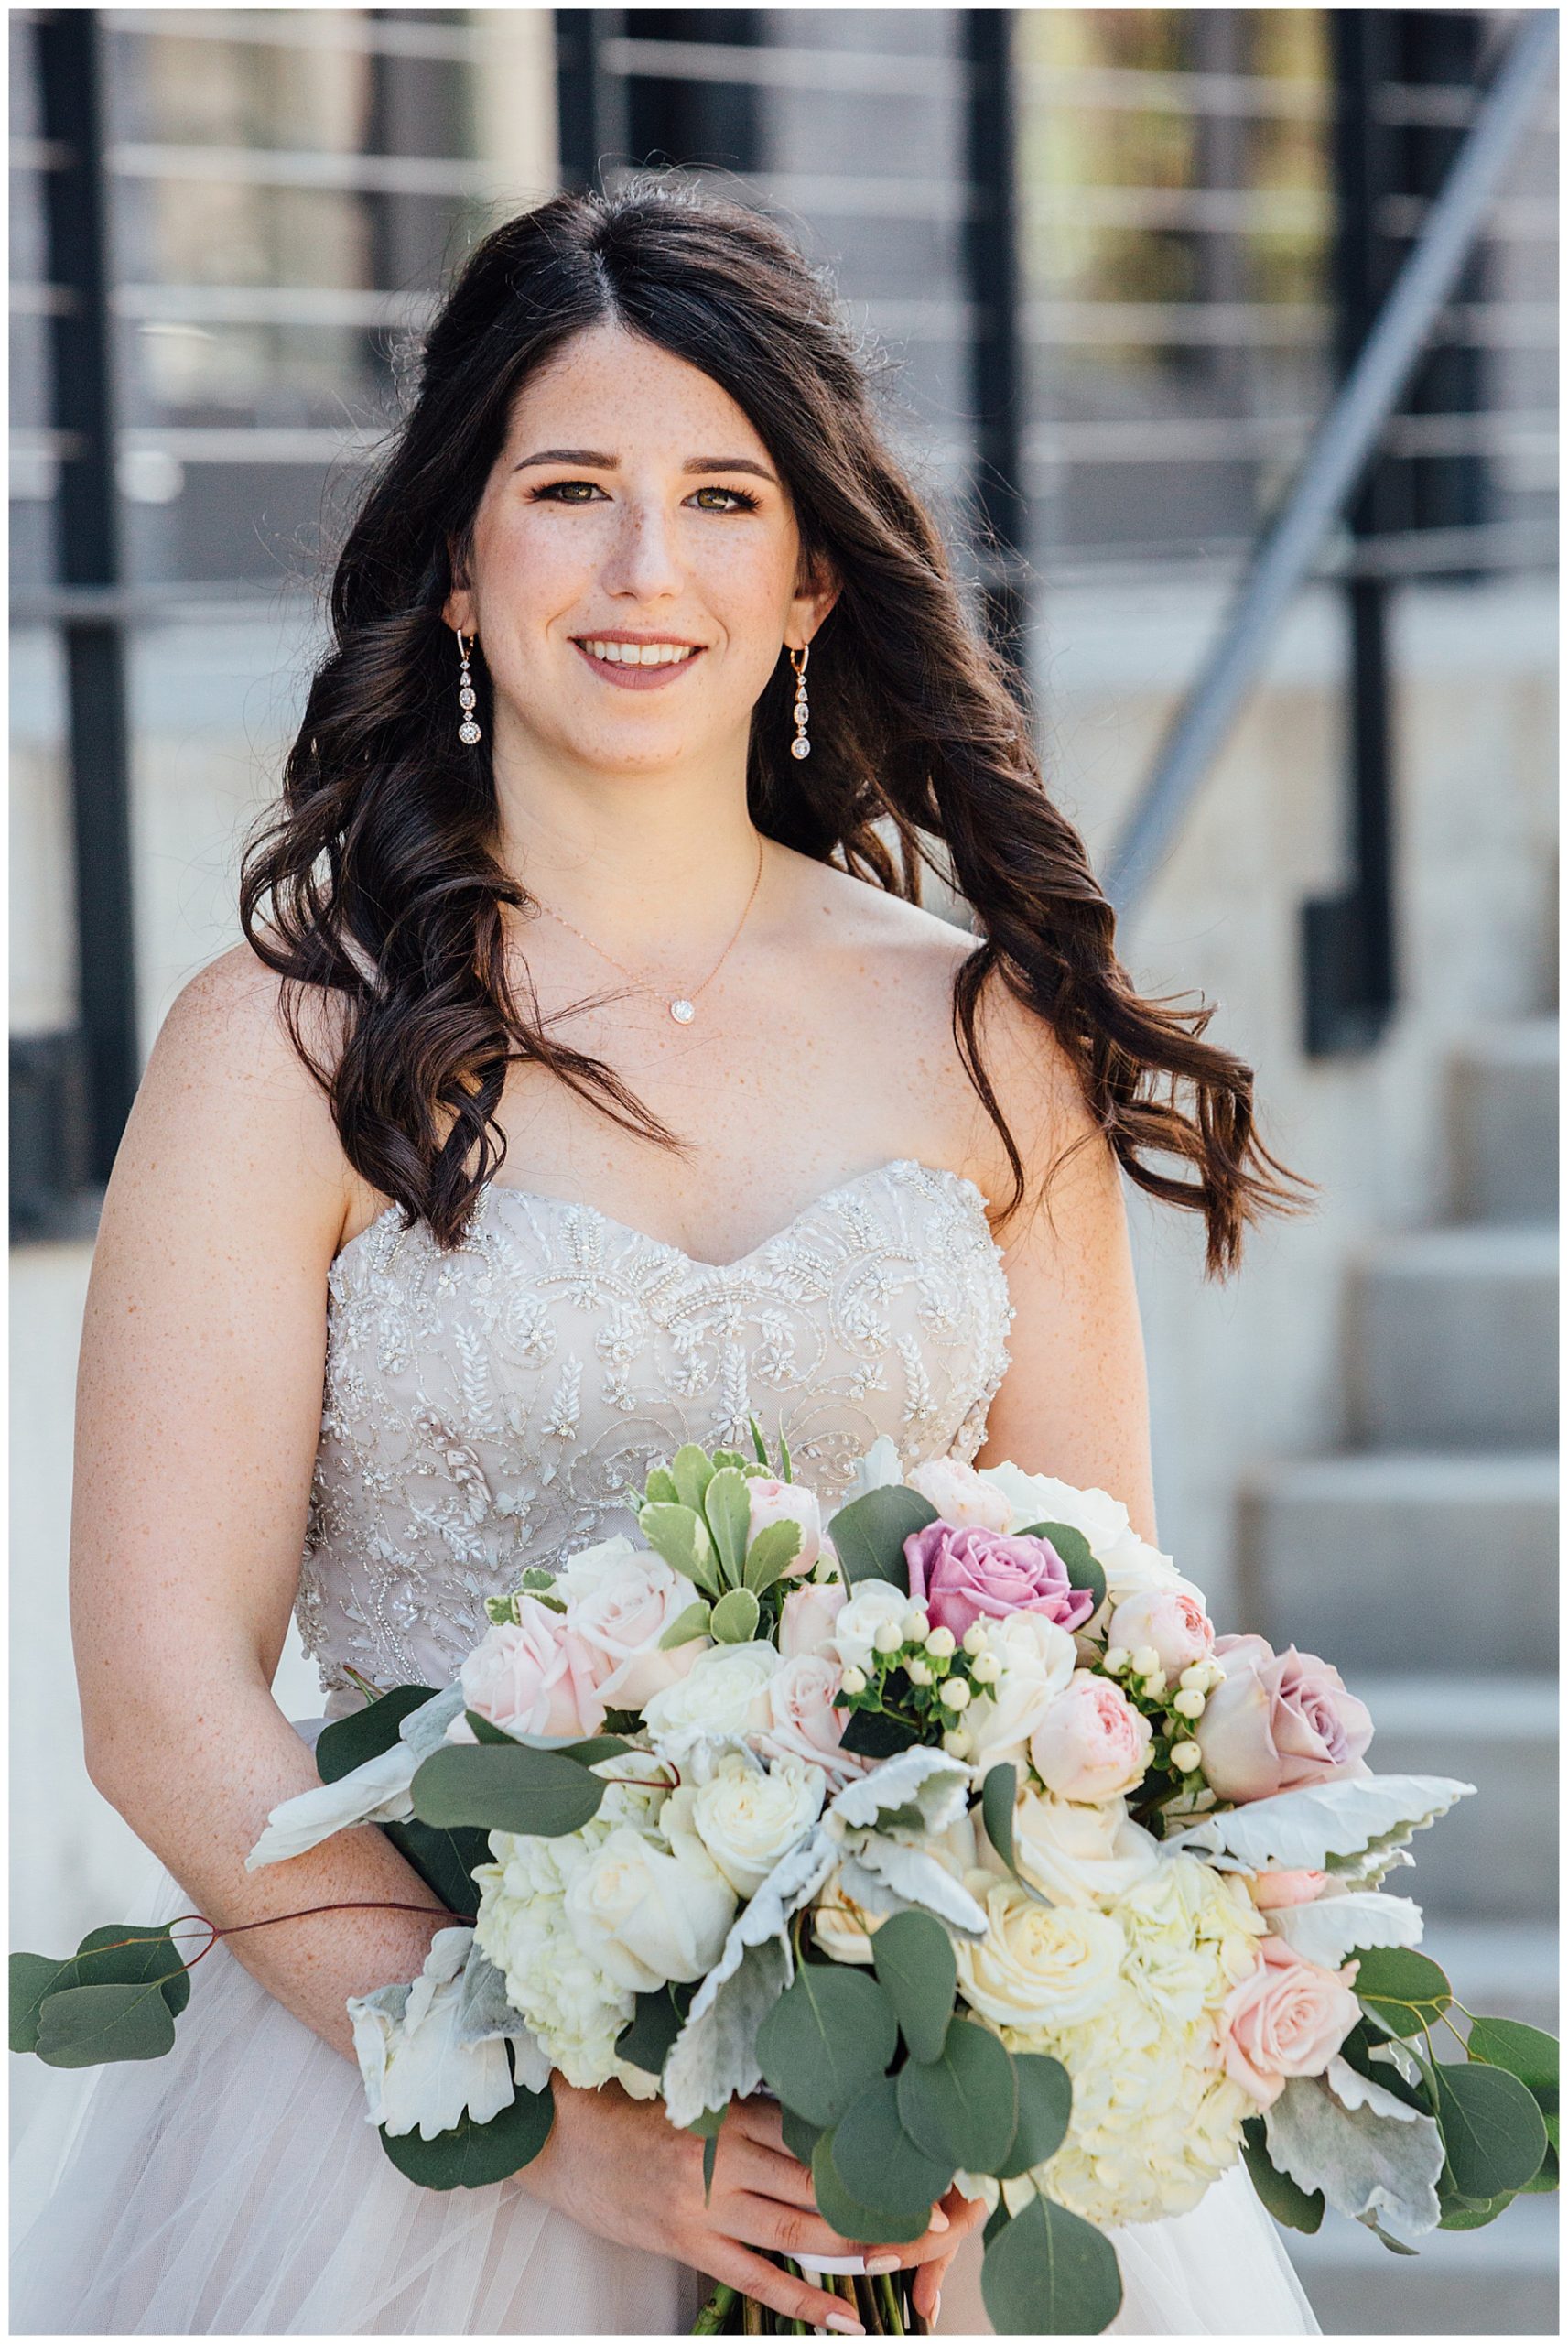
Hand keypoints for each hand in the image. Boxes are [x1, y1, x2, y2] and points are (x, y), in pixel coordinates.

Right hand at [520, 2080, 982, 2332]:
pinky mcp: (687, 2243)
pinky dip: (804, 2304)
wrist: (560, 2136)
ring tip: (906, 2258)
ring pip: (798, 2231)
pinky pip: (756, 2279)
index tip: (920, 2160)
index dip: (872, 2149)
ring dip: (856, 2248)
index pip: (819, 2133)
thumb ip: (751, 2117)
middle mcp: (727, 2156)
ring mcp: (707, 2204)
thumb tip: (816, 2131)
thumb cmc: (632, 2112)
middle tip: (936, 2218)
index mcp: (735, 2112)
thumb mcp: (696, 2101)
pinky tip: (845, 2321)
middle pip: (821, 2183)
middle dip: (881, 2201)